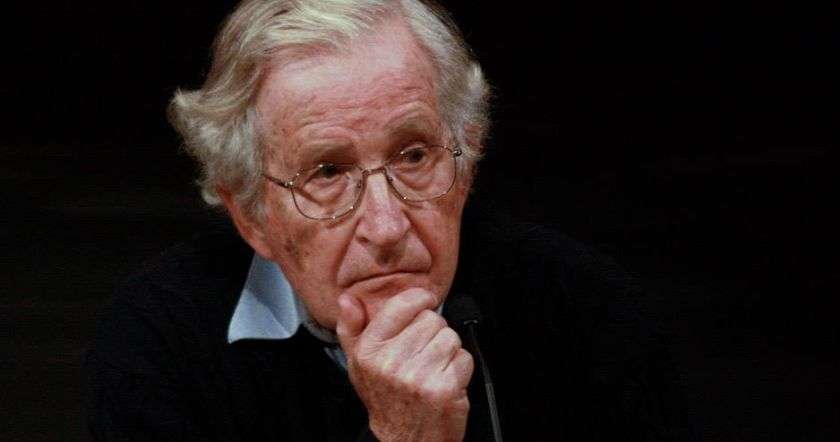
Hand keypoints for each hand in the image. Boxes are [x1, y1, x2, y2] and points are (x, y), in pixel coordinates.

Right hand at [336, 289, 473, 441]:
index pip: (401, 305)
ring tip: (433, 368)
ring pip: (450, 337)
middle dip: (433, 332)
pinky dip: (460, 368)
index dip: (419, 299)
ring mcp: (418, 376)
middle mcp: (391, 363)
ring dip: (448, 350)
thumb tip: (348, 300)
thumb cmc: (384, 400)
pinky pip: (463, 358)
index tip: (425, 302)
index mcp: (369, 351)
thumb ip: (351, 329)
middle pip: (431, 319)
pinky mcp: (444, 388)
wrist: (403, 441)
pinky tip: (444, 380)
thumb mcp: (358, 365)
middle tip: (424, 353)